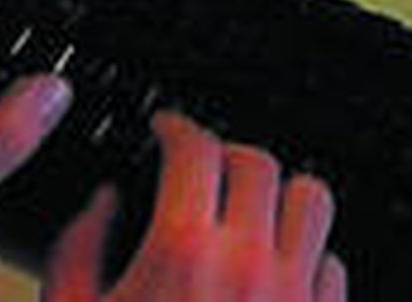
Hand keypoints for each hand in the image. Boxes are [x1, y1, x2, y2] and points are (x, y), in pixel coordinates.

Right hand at [45, 112, 345, 301]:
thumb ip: (78, 250)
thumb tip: (101, 203)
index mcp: (183, 254)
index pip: (196, 148)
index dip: (178, 126)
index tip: (168, 129)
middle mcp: (248, 266)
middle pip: (258, 163)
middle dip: (227, 154)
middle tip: (203, 168)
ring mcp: (294, 297)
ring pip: (313, 201)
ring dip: (282, 196)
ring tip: (253, 208)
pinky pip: (333, 266)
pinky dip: (308, 257)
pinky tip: (278, 271)